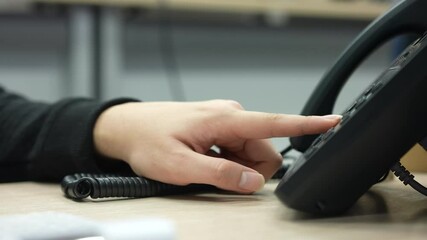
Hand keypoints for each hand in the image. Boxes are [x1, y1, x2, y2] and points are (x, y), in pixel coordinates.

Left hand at [93, 100, 340, 192]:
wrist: (127, 128)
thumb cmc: (148, 141)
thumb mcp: (180, 166)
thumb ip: (220, 174)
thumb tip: (253, 182)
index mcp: (225, 119)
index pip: (274, 123)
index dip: (307, 124)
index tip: (334, 122)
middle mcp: (230, 116)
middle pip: (264, 150)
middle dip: (250, 170)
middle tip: (217, 175)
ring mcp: (225, 121)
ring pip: (251, 153)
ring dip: (236, 167)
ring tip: (205, 166)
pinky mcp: (219, 128)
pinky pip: (238, 150)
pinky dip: (228, 161)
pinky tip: (206, 160)